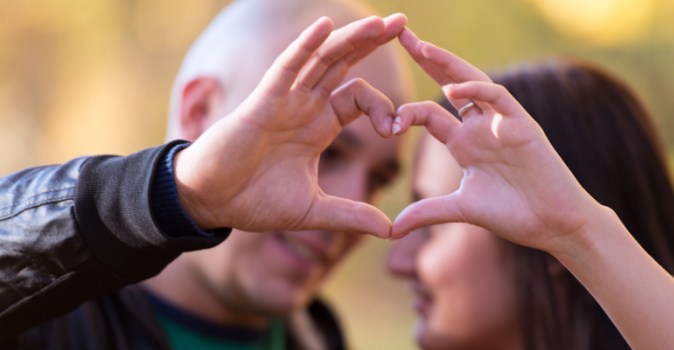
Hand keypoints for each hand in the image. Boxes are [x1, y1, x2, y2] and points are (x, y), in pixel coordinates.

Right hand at [172, 15, 405, 237]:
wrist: (213, 203)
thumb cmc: (256, 202)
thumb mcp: (314, 211)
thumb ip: (352, 216)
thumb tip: (391, 230)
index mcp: (320, 126)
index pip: (360, 98)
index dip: (383, 108)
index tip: (395, 128)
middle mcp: (306, 107)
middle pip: (344, 65)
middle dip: (372, 43)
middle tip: (404, 24)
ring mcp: (285, 101)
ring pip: (322, 60)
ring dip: (350, 39)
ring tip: (381, 23)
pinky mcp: (263, 103)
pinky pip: (286, 68)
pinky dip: (305, 47)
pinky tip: (324, 26)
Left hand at [391, 28, 601, 252]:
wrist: (553, 225)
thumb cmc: (513, 214)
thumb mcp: (462, 210)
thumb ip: (428, 212)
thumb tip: (391, 228)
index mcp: (463, 143)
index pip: (428, 113)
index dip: (404, 110)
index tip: (383, 120)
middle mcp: (479, 126)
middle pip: (449, 82)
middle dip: (425, 58)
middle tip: (398, 32)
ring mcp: (500, 123)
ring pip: (472, 80)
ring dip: (448, 62)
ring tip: (422, 46)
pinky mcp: (522, 125)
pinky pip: (498, 98)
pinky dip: (477, 90)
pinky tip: (453, 87)